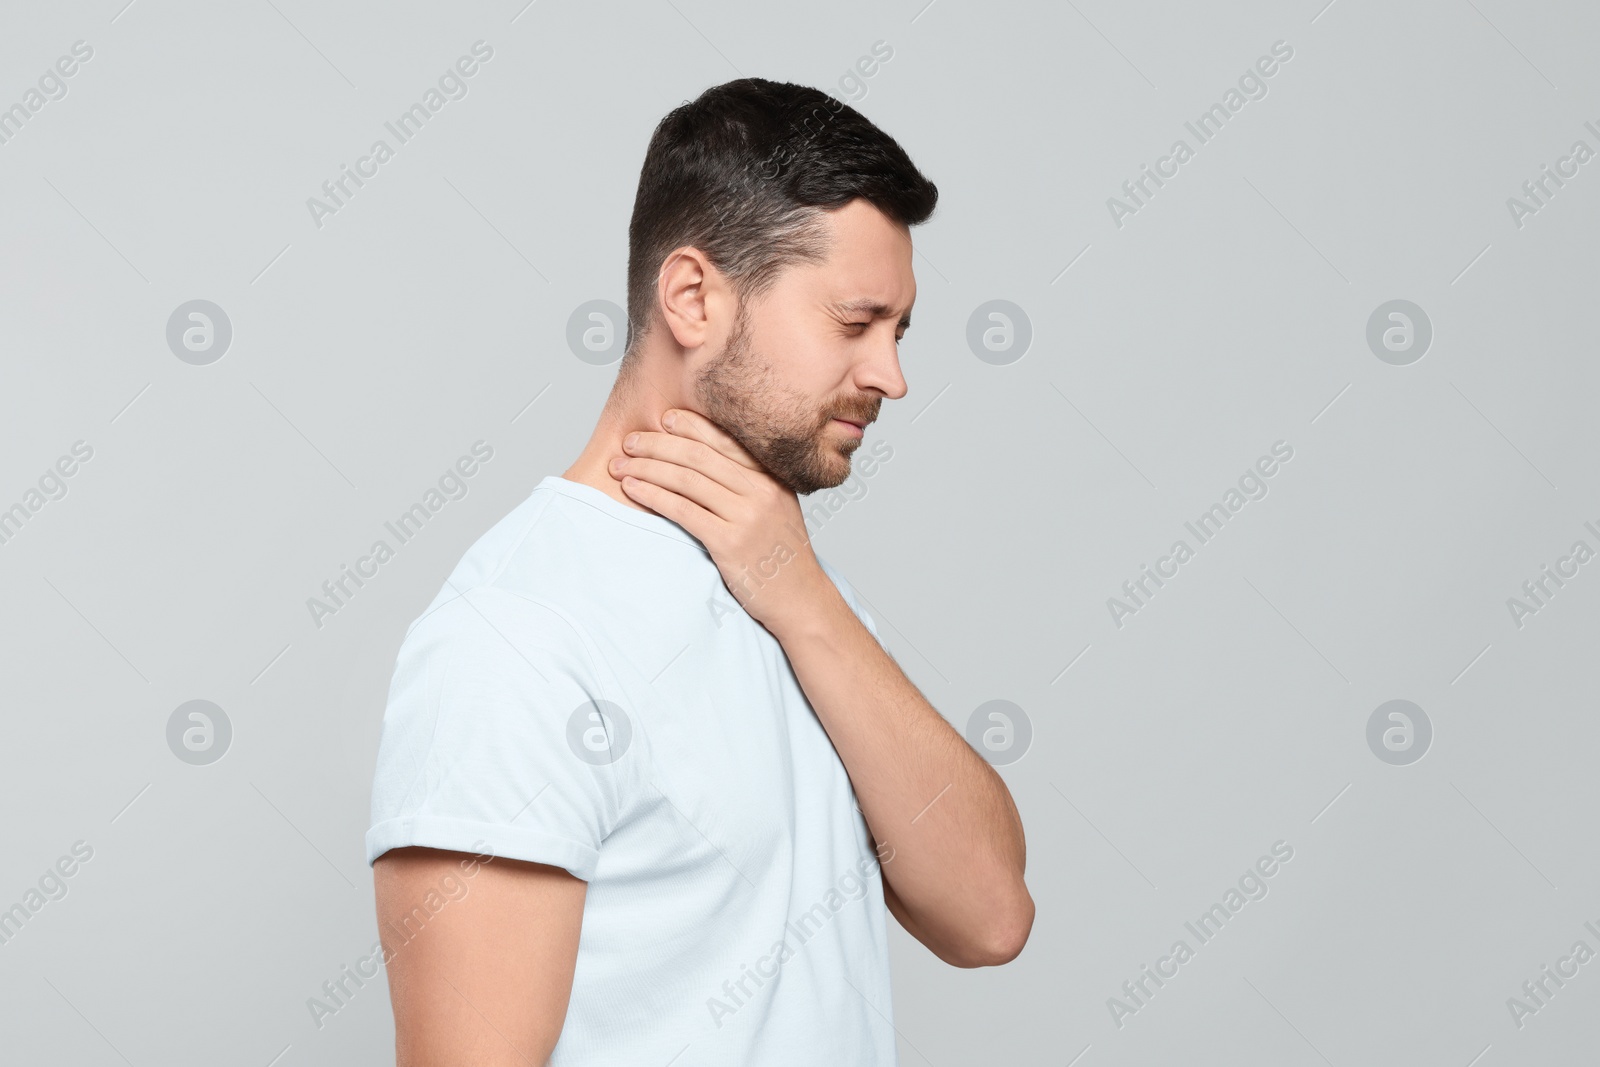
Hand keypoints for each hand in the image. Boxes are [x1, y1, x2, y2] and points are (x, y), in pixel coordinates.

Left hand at [609, 408, 830, 634]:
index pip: (724, 439)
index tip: (663, 419)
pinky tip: (633, 490)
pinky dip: (652, 496)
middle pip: (698, 455)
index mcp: (772, 476)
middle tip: (629, 442)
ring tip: (619, 466)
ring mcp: (747, 515)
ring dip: (646, 468)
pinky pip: (682, 510)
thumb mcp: (776, 508)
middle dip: (657, 444)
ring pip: (686, 479)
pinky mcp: (729, 542)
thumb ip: (749, 483)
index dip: (690, 425)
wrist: (801, 598)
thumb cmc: (779, 554)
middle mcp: (761, 489)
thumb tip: (706, 459)